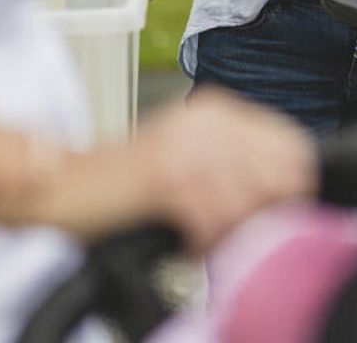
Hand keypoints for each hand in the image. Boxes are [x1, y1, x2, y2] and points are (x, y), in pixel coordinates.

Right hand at [50, 90, 317, 252]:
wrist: (63, 187)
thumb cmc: (128, 186)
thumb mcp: (191, 162)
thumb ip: (238, 166)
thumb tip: (290, 194)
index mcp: (220, 110)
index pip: (292, 146)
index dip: (293, 189)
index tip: (274, 218)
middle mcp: (209, 118)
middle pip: (280, 175)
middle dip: (264, 216)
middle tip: (234, 237)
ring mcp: (188, 143)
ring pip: (250, 203)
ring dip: (230, 236)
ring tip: (204, 244)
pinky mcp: (166, 174)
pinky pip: (214, 221)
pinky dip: (203, 245)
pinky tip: (185, 246)